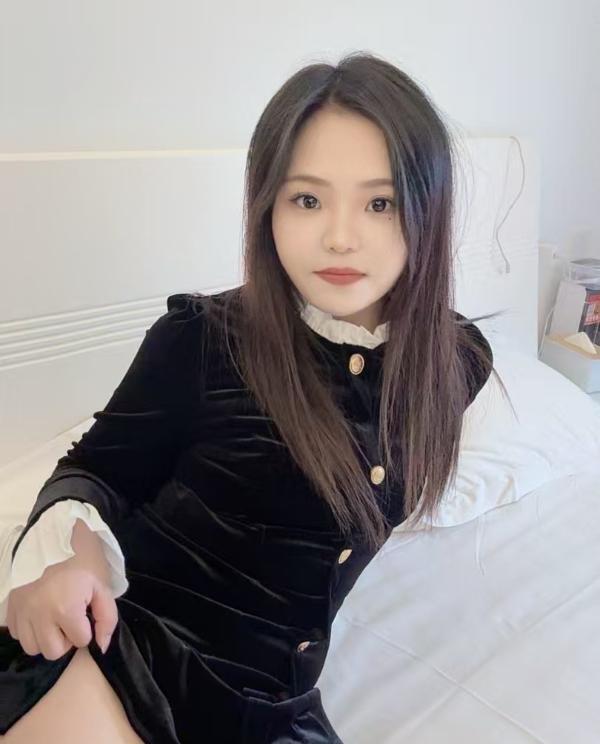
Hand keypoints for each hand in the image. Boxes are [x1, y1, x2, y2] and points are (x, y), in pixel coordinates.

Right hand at [6, 518, 117, 659]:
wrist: (54, 535)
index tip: (86, 611)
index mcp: (65, 608)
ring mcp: (21, 611)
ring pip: (32, 648)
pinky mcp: (10, 607)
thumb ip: (107, 618)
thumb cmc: (83, 558)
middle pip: (53, 652)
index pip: (80, 641)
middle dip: (67, 638)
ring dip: (46, 637)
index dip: (88, 628)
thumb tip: (100, 647)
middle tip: (71, 618)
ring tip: (55, 617)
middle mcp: (39, 614)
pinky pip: (17, 635)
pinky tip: (40, 613)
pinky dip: (29, 629)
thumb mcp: (102, 585)